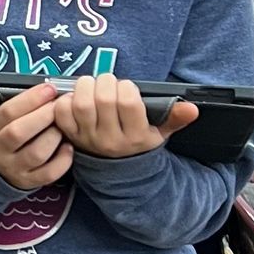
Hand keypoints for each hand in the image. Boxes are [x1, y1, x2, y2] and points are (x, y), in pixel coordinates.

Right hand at [0, 85, 73, 190]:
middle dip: (43, 116)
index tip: (49, 89)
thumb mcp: (1, 118)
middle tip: (59, 106)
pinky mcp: (29, 181)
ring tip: (62, 127)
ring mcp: (15, 167)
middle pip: (19, 132)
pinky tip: (67, 147)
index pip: (8, 111)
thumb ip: (21, 106)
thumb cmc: (3, 135)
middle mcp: (1, 149)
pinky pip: (49, 173)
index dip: (31, 99)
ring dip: (54, 137)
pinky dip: (62, 160)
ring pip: (36, 154)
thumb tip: (49, 91)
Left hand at [50, 76, 197, 159]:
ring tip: (93, 85)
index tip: (127, 88)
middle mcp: (110, 140)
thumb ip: (175, 118)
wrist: (116, 172)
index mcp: (135, 137)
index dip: (127, 88)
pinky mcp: (70, 136)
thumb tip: (192, 108)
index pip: (128, 103)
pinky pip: (62, 112)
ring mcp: (88, 139)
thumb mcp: (160, 133)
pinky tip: (76, 97)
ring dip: (85, 86)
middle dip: (106, 82)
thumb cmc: (138, 143)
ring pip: (81, 103)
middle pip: (103, 100)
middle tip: (109, 82)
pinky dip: (66, 99)